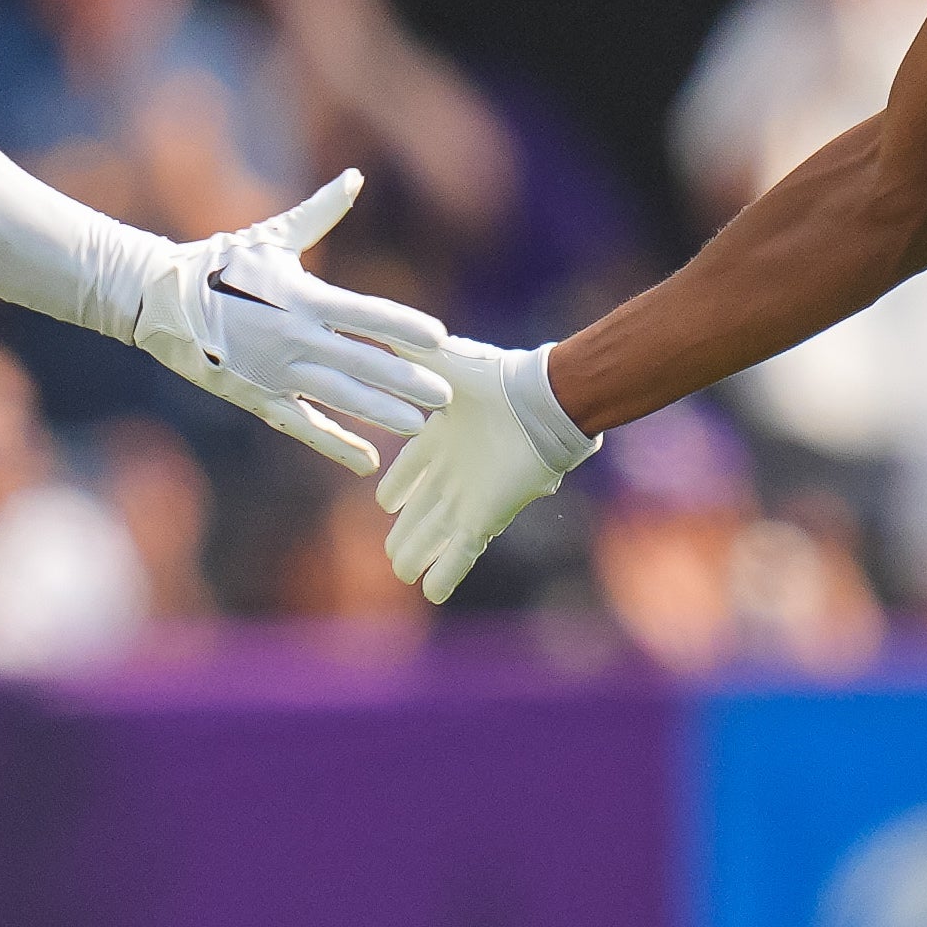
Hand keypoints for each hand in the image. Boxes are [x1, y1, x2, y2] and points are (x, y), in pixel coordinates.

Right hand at [127, 172, 448, 471]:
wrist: (157, 301)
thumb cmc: (218, 263)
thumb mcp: (272, 237)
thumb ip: (319, 213)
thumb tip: (354, 177)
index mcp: (302, 297)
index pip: (366, 313)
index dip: (405, 326)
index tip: (441, 338)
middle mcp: (294, 337)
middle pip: (362, 362)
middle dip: (407, 379)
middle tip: (446, 395)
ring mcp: (275, 372)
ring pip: (338, 398)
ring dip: (380, 412)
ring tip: (418, 425)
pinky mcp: (257, 396)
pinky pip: (304, 424)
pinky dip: (335, 442)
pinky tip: (367, 460)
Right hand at [381, 336, 599, 605]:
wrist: (542, 402)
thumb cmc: (497, 378)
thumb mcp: (445, 363)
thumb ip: (416, 356)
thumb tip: (384, 333)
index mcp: (444, 436)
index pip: (414, 467)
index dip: (400, 484)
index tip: (384, 502)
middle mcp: (456, 470)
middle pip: (424, 508)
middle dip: (406, 530)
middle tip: (389, 552)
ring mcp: (470, 496)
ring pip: (436, 534)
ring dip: (418, 554)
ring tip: (401, 571)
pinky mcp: (486, 517)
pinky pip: (461, 553)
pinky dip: (446, 573)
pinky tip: (431, 592)